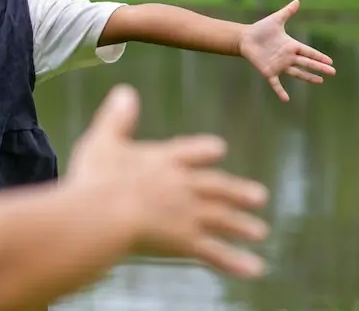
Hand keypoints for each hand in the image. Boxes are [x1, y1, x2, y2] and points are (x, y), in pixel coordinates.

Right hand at [67, 85, 270, 278]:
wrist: (104, 215)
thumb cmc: (97, 177)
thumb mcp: (103, 141)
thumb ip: (117, 117)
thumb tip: (125, 90)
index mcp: (166, 159)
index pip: (193, 151)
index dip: (205, 151)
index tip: (219, 149)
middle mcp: (184, 185)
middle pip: (217, 187)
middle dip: (237, 192)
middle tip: (260, 197)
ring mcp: (189, 214)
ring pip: (222, 219)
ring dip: (242, 225)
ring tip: (260, 232)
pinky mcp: (186, 242)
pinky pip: (216, 253)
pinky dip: (235, 261)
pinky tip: (255, 268)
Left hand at [239, 0, 335, 101]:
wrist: (245, 38)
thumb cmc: (260, 29)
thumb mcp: (275, 20)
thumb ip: (287, 12)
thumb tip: (297, 1)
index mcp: (291, 46)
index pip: (308, 52)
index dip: (319, 56)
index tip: (330, 61)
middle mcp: (288, 57)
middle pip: (307, 63)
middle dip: (319, 68)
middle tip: (333, 72)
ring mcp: (279, 65)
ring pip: (297, 73)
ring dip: (308, 78)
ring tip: (320, 82)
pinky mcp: (268, 72)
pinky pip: (276, 84)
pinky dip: (280, 91)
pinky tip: (286, 100)